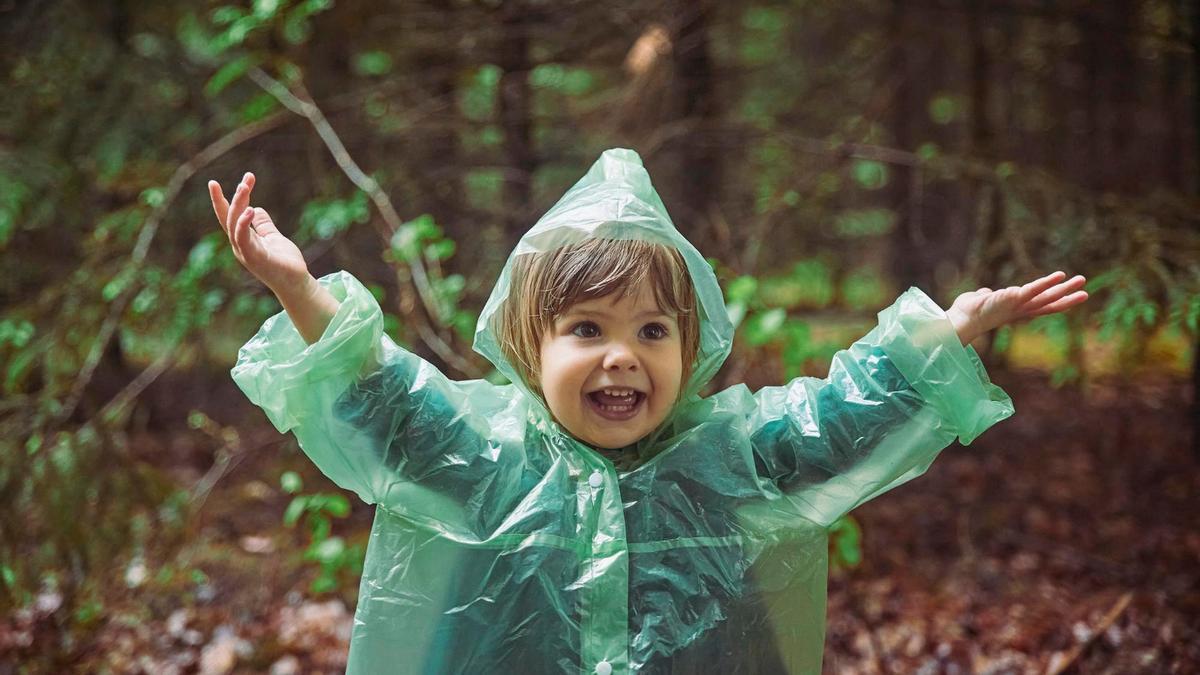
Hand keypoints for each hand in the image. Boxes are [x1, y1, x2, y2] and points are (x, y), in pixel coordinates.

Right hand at [208, 172, 309, 294]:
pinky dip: (244, 224)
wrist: (296, 284)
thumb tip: (255, 208)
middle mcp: (240, 245)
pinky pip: (244, 238)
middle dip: (234, 197)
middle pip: (230, 217)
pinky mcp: (255, 258)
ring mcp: (245, 252)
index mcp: (243, 240)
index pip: (229, 216)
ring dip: (238, 204)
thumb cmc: (284, 263)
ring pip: (234, 224)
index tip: (219, 181)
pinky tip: (249, 209)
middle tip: (246, 179)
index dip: (224, 199)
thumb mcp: (273, 237)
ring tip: (244, 186)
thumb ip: (263, 224)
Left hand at [946, 271, 1088, 343]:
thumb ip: (989, 295)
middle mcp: (1019, 310)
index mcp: (1015, 310)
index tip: (1072, 297)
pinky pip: (1031, 290)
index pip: (1040, 306)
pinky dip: (1044, 284)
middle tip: (1086, 292)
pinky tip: (1058, 276)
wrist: (959, 321)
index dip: (1056, 301)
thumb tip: (987, 293)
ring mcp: (1017, 305)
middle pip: (1048, 303)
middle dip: (1067, 297)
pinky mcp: (1011, 299)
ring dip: (1063, 288)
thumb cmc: (968, 312)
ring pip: (1045, 297)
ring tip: (1080, 280)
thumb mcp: (982, 300)